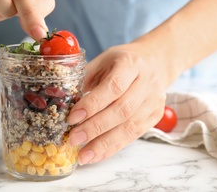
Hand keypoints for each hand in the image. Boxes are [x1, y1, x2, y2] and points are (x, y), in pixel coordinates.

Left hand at [67, 43, 167, 164]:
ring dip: (104, 144)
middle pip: (121, 110)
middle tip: (74, 139)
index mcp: (130, 64)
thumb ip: (85, 77)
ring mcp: (153, 102)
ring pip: (129, 127)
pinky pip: (132, 136)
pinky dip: (113, 148)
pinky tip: (96, 155)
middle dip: (95, 128)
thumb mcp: (103, 60)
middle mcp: (146, 83)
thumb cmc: (122, 61)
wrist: (154, 62)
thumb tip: (62, 98)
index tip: (72, 118)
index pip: (113, 87)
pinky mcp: (153, 117)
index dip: (92, 104)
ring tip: (84, 156)